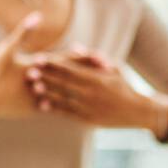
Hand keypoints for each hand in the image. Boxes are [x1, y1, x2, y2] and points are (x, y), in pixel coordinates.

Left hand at [24, 44, 167, 134]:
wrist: (138, 111)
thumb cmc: (125, 86)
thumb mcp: (114, 68)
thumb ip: (93, 58)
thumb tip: (74, 48)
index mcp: (97, 78)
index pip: (70, 69)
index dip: (53, 63)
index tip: (39, 58)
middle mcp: (92, 92)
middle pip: (63, 83)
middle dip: (45, 76)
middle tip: (29, 71)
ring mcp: (89, 107)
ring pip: (63, 98)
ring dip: (47, 92)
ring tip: (33, 87)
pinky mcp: (88, 119)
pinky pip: (68, 113)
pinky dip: (54, 108)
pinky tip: (42, 104)